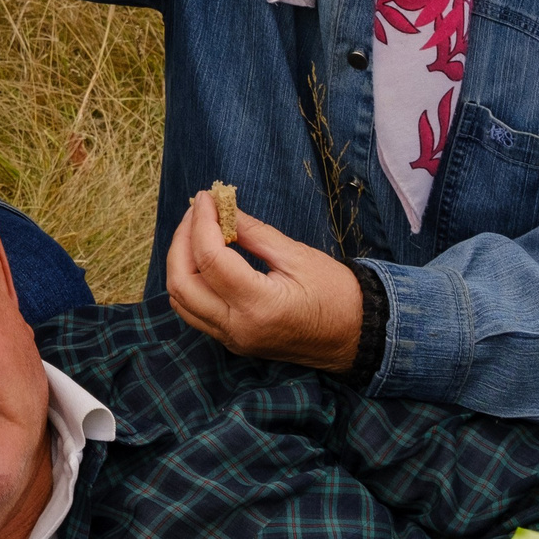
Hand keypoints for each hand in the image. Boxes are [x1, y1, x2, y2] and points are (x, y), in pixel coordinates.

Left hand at [164, 188, 363, 371]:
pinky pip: (193, 311)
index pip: (210, 259)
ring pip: (180, 300)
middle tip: (197, 211)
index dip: (201, 222)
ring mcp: (232, 339)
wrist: (358, 336)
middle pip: (181, 282)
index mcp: (259, 306)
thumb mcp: (297, 255)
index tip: (205, 197)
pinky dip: (189, 281)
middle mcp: (238, 328)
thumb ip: (253, 232)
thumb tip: (220, 206)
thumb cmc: (337, 294)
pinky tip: (204, 257)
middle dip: (181, 240)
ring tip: (197, 230)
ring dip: (180, 261)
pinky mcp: (232, 341)